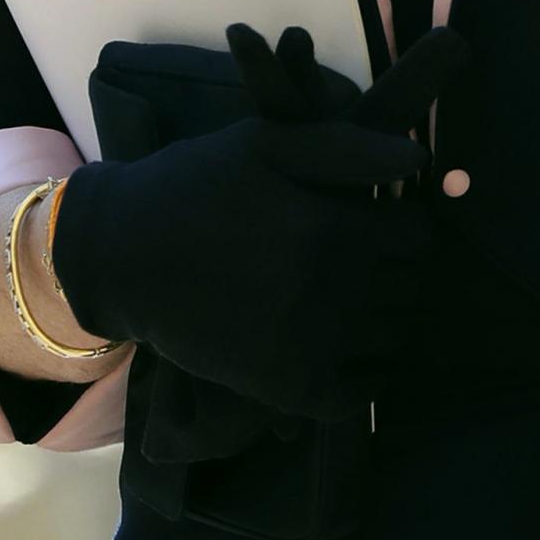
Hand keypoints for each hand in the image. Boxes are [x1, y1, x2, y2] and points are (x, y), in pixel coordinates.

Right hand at [50, 21, 467, 418]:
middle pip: (410, 289)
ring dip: (385, 320)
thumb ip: (345, 149)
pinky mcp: (282, 387)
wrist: (121, 253)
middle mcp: (330, 291)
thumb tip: (417, 159)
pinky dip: (365, 377)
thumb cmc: (195, 186)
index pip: (418, 238)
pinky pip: (356, 396)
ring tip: (355, 302)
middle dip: (398, 271)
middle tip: (367, 261)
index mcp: (332, 228)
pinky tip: (347, 351)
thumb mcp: (265, 143)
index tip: (380, 223)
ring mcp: (309, 345)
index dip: (405, 226)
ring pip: (392, 340)